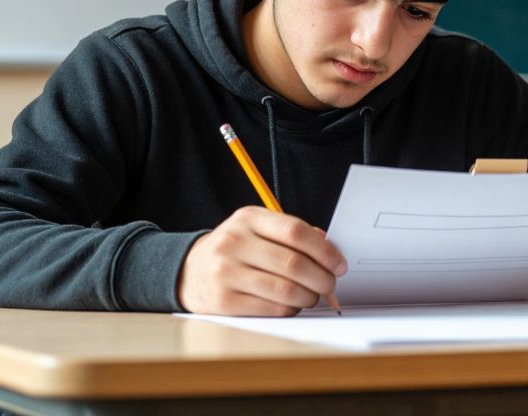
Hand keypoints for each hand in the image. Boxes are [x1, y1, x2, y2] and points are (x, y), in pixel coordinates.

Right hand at [176, 206, 345, 315]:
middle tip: (330, 284)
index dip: (324, 250)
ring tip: (313, 296)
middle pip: (293, 263)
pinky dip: (290, 309)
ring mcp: (226, 273)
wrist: (188, 272)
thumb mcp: (257, 229)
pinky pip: (271, 309)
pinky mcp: (224, 301)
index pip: (295, 231)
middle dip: (322, 278)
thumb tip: (330, 250)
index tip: (339, 263)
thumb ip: (291, 235)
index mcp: (248, 218)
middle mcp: (234, 242)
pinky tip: (292, 305)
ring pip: (285, 290)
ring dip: (309, 297)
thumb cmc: (234, 250)